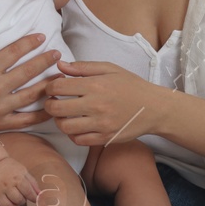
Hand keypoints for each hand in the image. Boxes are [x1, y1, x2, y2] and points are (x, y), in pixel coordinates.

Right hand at [0, 36, 61, 131]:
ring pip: (31, 95)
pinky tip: (53, 102)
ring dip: (49, 84)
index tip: (42, 37)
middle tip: (57, 54)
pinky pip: (28, 119)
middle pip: (26, 72)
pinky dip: (43, 113)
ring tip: (60, 76)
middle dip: (44, 61)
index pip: (12, 52)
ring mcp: (0, 108)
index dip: (29, 43)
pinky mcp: (3, 124)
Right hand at [0, 157, 40, 205]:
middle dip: (21, 201)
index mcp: (16, 178)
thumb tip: (41, 196)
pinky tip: (6, 204)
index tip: (34, 199)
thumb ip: (33, 184)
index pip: (28, 193)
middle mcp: (5, 184)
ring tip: (13, 201)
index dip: (33, 198)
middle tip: (20, 196)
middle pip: (18, 201)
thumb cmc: (12, 169)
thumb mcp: (24, 172)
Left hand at [43, 60, 162, 146]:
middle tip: (53, 101)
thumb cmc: (131, 86)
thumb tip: (60, 65)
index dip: (50, 86)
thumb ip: (82, 67)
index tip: (54, 87)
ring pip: (65, 127)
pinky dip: (72, 134)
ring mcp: (101, 124)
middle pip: (56, 108)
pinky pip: (78, 140)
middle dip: (49, 104)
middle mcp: (96, 106)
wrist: (154, 108)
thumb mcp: (109, 69)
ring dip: (59, 121)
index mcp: (96, 86)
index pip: (59, 87)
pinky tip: (76, 125)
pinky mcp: (105, 138)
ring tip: (64, 114)